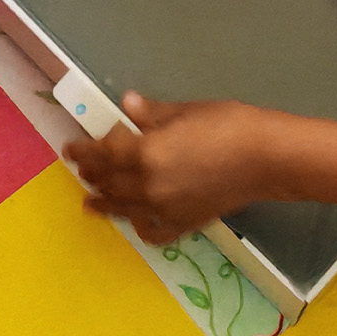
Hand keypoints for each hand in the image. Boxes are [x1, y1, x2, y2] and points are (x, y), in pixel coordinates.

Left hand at [64, 93, 263, 243]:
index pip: (102, 153)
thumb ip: (152, 113)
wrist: (266, 158)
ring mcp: (163, 209)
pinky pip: (153, 231)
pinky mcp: (183, 223)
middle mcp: (146, 186)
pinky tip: (138, 221)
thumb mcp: (186, 111)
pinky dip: (141, 227)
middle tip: (82, 168)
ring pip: (123, 208)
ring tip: (91, 202)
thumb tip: (128, 105)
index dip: (83, 150)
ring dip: (104, 203)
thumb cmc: (228, 124)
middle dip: (91, 174)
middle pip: (108, 181)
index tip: (70, 147)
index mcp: (144, 153)